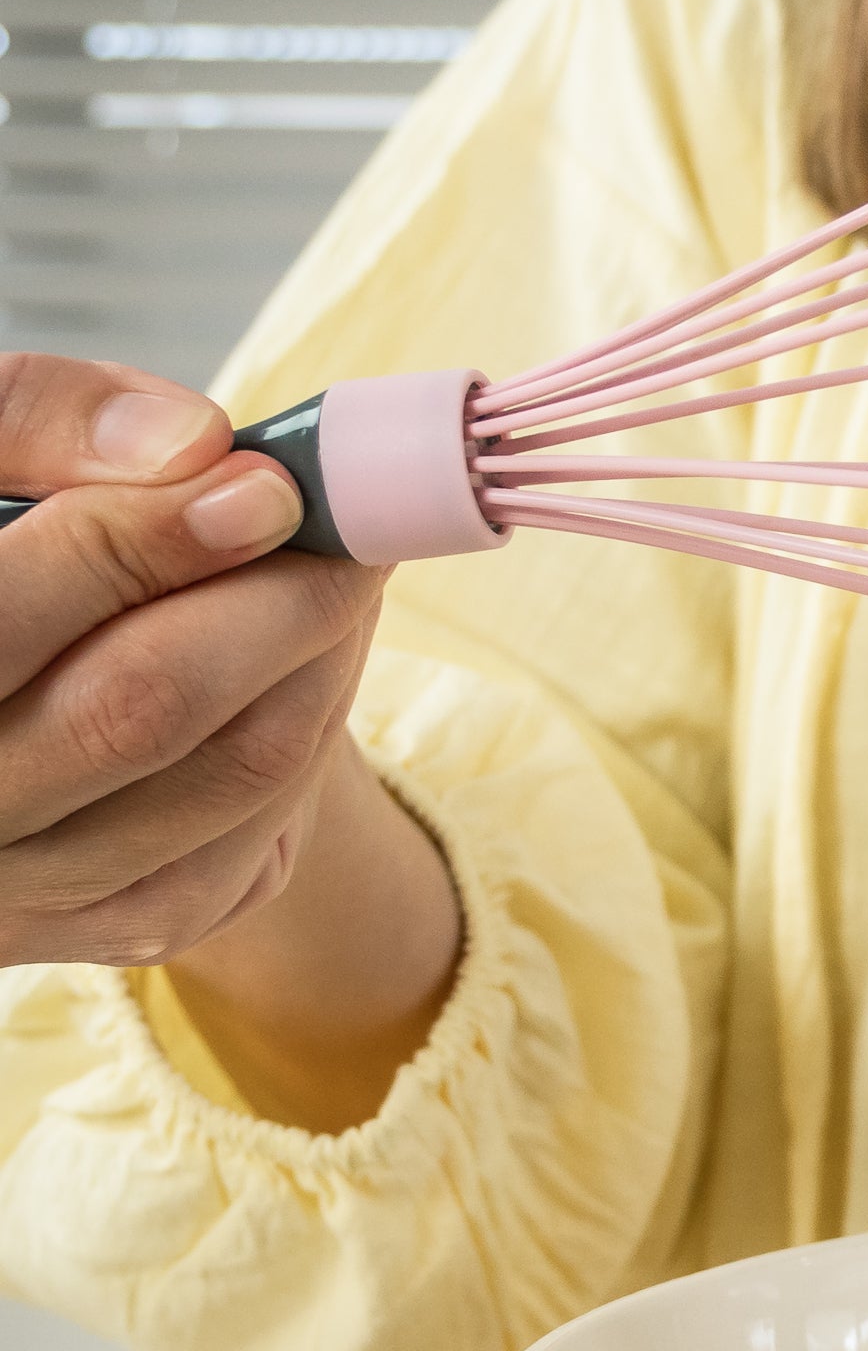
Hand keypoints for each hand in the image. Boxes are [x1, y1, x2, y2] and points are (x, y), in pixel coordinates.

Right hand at [0, 354, 460, 1126]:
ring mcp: (11, 892)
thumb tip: (197, 446)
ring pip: (226, 778)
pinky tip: (310, 663)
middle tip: (351, 531)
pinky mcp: (96, 930)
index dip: (151, 538)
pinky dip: (312, 741)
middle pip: (141, 708)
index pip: (9, 612)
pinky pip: (248, 846)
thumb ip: (45, 420)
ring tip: (342, 575)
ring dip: (323, 662)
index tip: (267, 486)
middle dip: (279, 601)